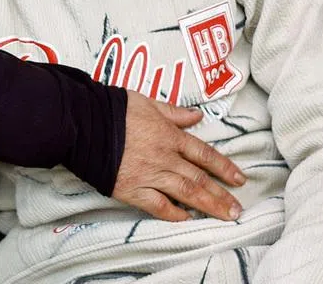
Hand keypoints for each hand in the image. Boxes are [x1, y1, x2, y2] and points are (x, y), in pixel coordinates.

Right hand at [113, 91, 245, 220]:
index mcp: (169, 135)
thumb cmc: (113, 109)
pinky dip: (173, 214)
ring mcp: (149, 174)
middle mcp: (164, 157)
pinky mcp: (132, 189)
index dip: (224, 167)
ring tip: (225, 217)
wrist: (83, 123)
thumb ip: (174, 112)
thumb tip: (196, 115)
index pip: (204, 153)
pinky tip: (186, 219)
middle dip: (221, 195)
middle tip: (238, 209)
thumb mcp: (147, 102)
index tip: (239, 179)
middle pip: (199, 178)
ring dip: (208, 206)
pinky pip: (157, 205)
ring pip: (185, 193)